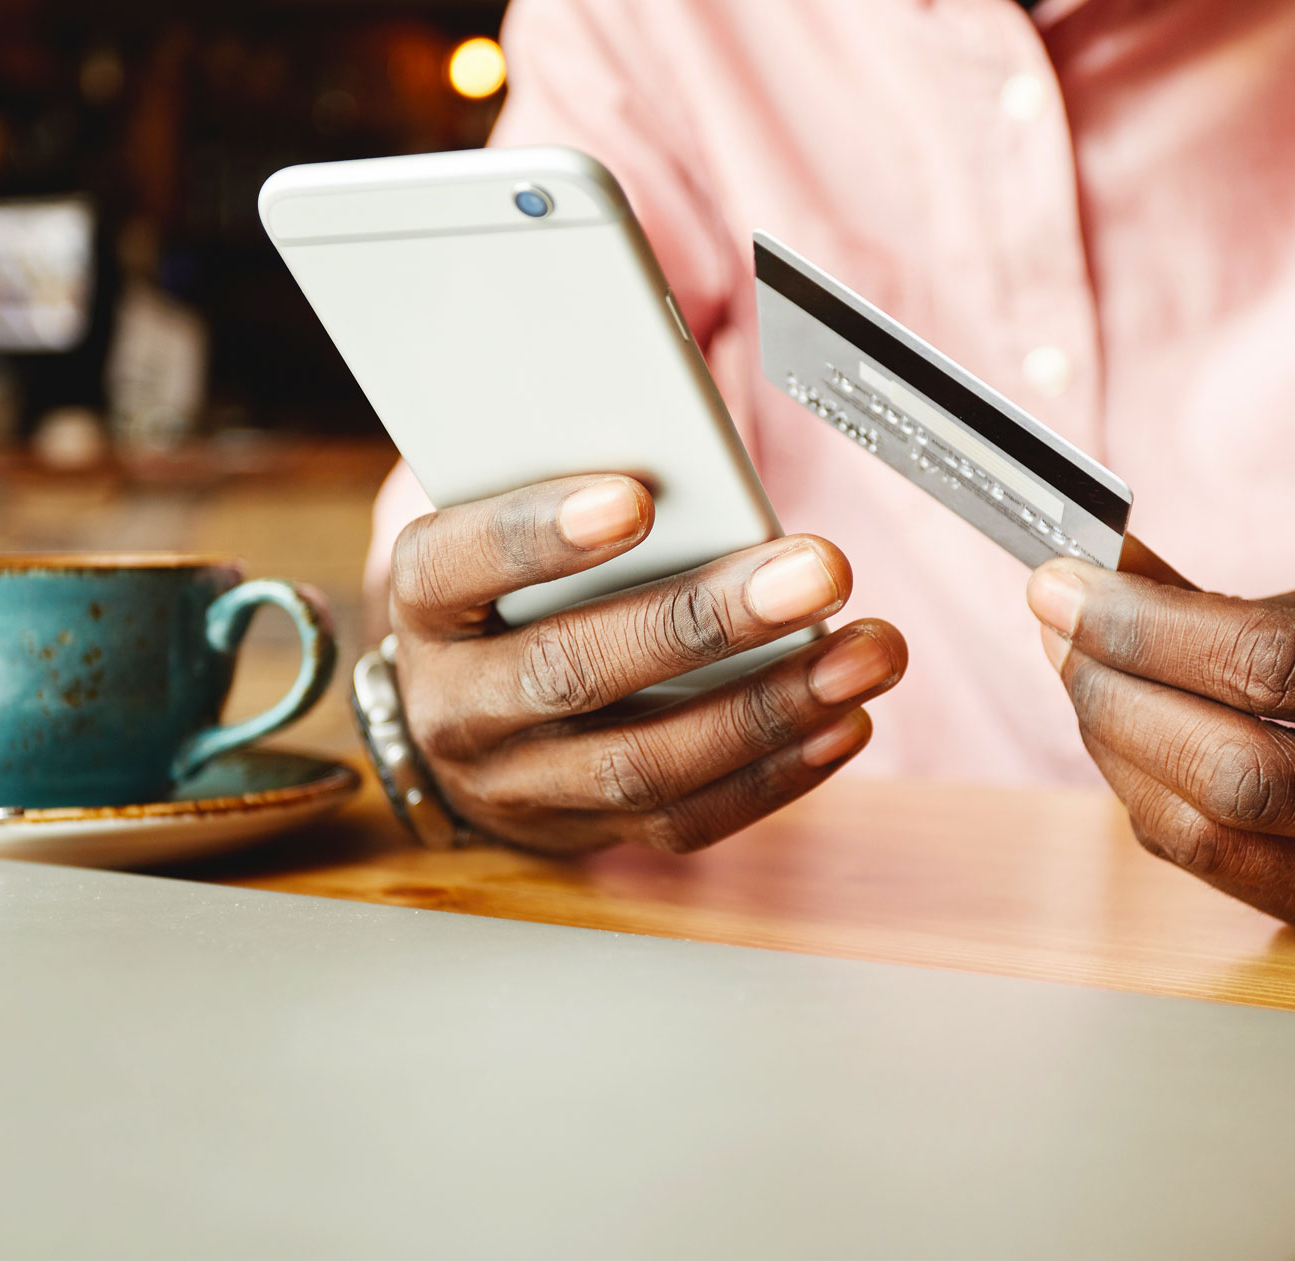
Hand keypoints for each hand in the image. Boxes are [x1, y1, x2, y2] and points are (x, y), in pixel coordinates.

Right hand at [386, 474, 905, 855]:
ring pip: (642, 761)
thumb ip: (582, 497)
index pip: (460, 562)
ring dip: (768, 707)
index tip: (632, 497)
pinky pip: (687, 819)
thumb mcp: (509, 531)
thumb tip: (699, 463)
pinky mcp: (592, 832)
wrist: (468, 723)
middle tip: (815, 571)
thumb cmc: (510, 594)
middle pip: (573, 669)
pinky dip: (776, 774)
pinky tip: (842, 722)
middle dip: (704, 620)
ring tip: (864, 653)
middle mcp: (459, 704)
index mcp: (429, 603)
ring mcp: (523, 783)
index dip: (539, 533)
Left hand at [1027, 563, 1294, 936]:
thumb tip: (1095, 574)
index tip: (1063, 583)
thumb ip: (1234, 601)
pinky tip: (1123, 737)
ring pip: (1215, 838)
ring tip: (1080, 674)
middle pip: (1240, 773)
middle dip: (1119, 695)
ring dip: (1117, 750)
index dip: (1150, 627)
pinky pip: (1219, 871)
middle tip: (1057, 629)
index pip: (1281, 668)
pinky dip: (1149, 797)